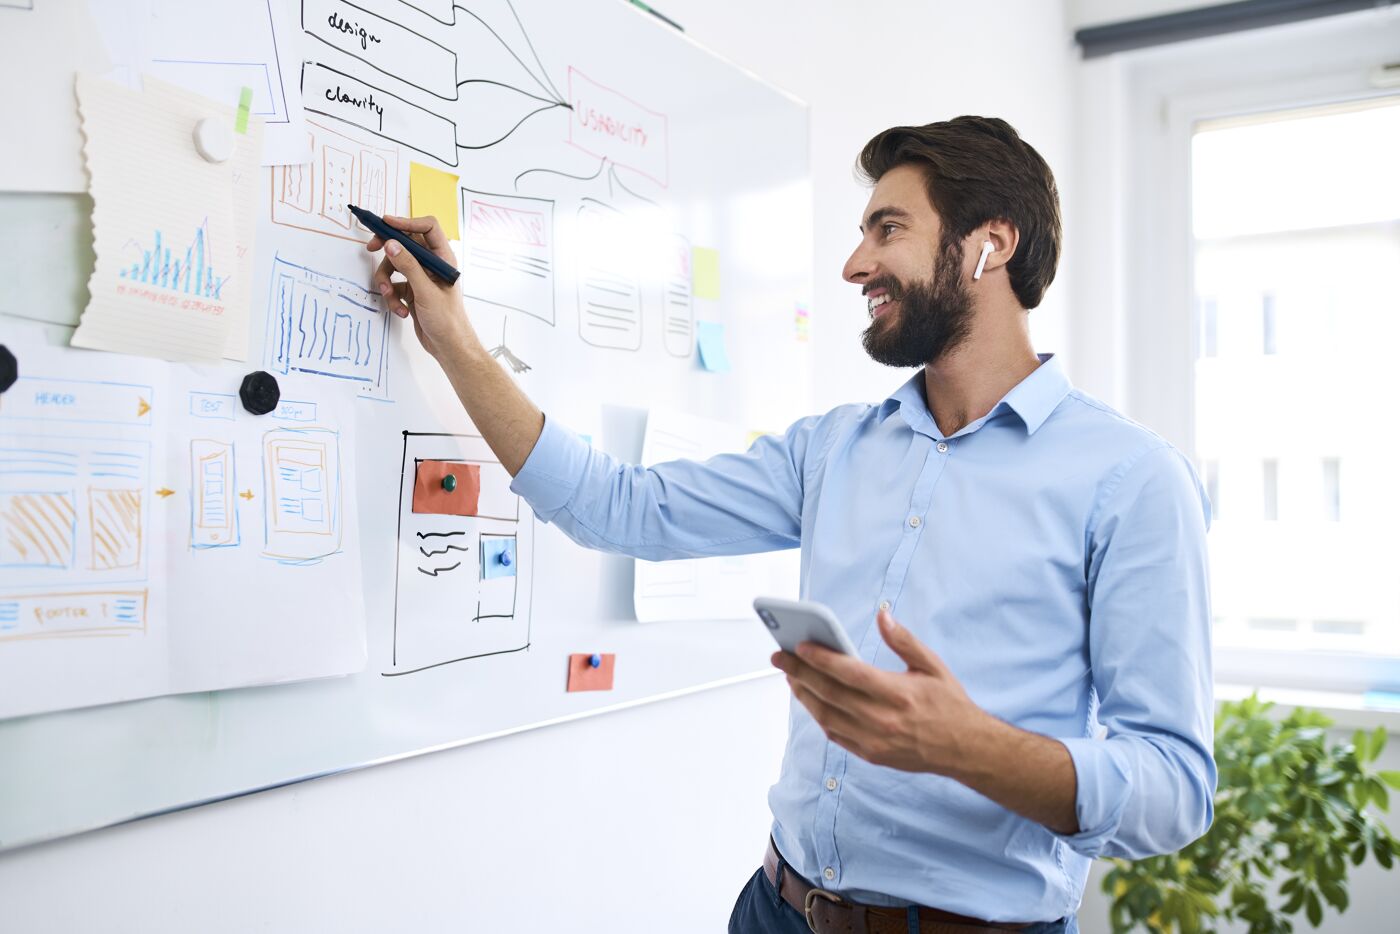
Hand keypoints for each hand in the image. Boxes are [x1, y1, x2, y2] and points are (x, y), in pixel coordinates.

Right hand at [366, 214, 476, 360]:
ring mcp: (421, 278)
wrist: (449, 346)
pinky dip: (392, 297)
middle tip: (372, 248)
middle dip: (388, 248)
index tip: (386, 223)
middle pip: (405, 243)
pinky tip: (399, 310)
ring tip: (389, 295)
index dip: (406, 222)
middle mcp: (431, 265)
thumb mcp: (425, 291)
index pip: (427, 228)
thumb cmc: (447, 320)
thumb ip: (408, 266)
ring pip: (395, 266)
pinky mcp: (412, 291)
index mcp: (443, 258)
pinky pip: (394, 285)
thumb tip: (391, 245)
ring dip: (387, 280)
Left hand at [772, 608, 990, 773]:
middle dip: (799, 673)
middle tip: (780, 657)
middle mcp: (883, 720)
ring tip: (791, 676)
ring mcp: (874, 741)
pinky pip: (835, 735)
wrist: (965, 750)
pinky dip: (818, 716)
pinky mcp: (871, 755)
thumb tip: (882, 616)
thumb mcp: (933, 667)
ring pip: (826, 716)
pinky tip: (810, 699)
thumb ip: (904, 641)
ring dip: (803, 695)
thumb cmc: (949, 704)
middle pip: (830, 694)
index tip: (800, 646)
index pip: (850, 674)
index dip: (821, 658)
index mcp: (899, 694)